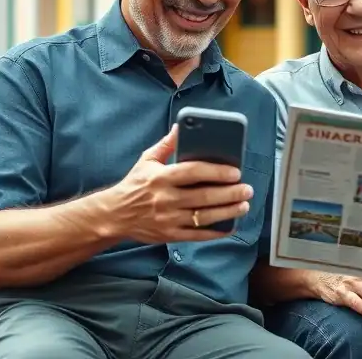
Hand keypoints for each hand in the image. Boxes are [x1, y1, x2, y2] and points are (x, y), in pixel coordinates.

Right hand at [102, 125, 252, 243]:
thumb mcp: (146, 160)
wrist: (114, 215)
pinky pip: (196, 235)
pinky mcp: (169, 235)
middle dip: (229, 193)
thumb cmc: (134, 185)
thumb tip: (181, 127)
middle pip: (203, 196)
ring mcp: (167, 219)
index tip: (235, 171)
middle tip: (247, 189)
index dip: (216, 172)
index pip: (192, 172)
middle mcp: (165, 199)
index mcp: (160, 178)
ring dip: (227, 211)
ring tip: (244, 205)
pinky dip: (215, 232)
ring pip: (203, 217)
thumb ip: (166, 145)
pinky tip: (231, 225)